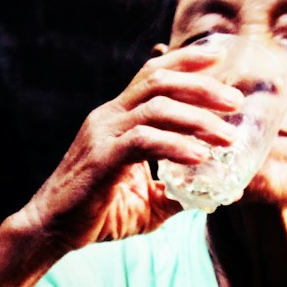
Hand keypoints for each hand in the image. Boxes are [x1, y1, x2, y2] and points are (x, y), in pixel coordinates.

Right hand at [11, 45, 242, 252]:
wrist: (50, 231)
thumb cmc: (97, 214)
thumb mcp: (146, 202)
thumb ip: (178, 191)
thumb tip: (222, 193)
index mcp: (117, 117)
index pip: (151, 74)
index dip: (185, 60)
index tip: (220, 55)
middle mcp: (108, 117)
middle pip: (159, 82)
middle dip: (202, 86)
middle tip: (236, 100)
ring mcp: (103, 135)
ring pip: (156, 108)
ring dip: (197, 118)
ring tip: (228, 136)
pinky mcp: (101, 158)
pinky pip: (144, 142)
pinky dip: (176, 145)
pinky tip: (200, 156)